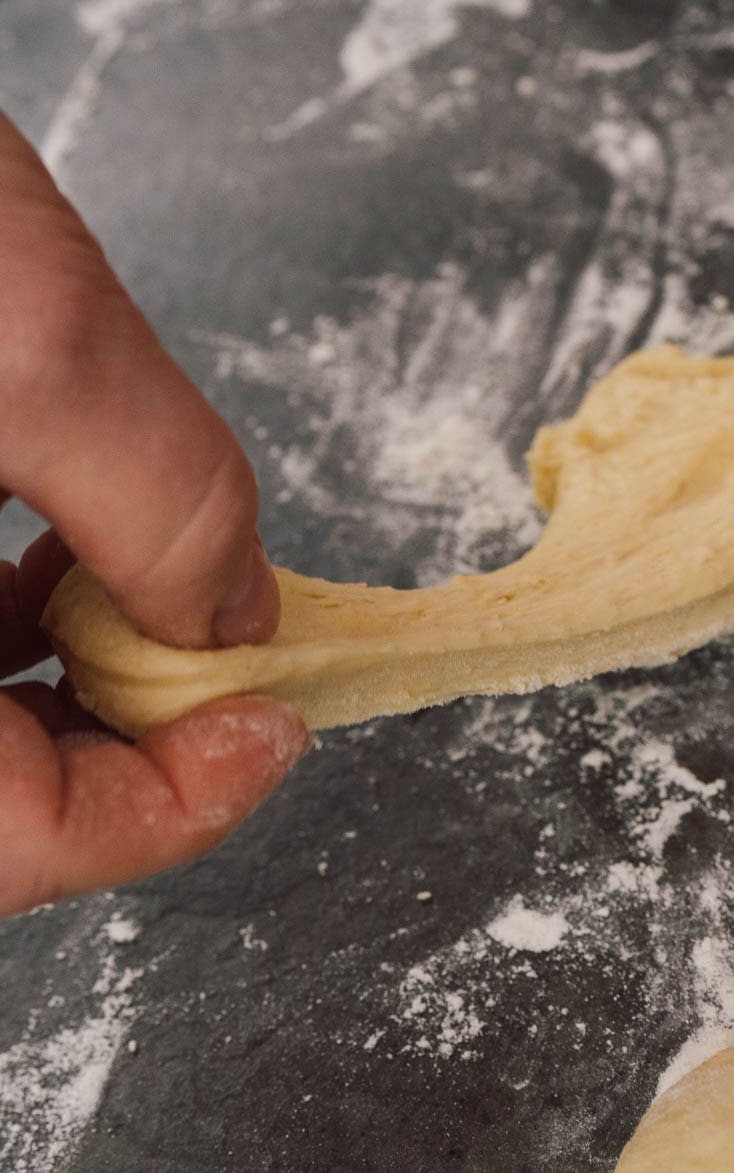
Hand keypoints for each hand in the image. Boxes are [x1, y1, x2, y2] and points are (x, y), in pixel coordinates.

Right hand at [0, 113, 307, 915]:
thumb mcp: (16, 330)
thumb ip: (160, 497)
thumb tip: (237, 613)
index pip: (14, 842)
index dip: (166, 808)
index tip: (268, 728)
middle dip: (122, 743)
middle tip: (224, 672)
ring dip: (64, 682)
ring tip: (144, 599)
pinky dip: (3, 615)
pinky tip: (52, 546)